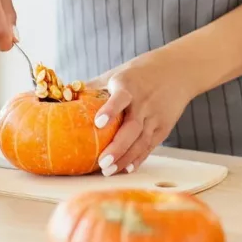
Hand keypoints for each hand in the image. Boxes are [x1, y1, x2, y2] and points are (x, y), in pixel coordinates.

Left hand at [89, 47, 192, 175]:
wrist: (179, 70)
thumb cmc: (141, 72)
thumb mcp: (118, 72)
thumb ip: (94, 87)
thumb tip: (63, 97)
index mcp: (130, 85)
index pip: (121, 98)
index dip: (110, 110)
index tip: (98, 122)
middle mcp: (144, 102)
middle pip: (132, 127)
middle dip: (118, 147)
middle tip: (102, 162)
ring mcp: (156, 116)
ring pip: (142, 140)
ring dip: (126, 157)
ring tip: (109, 171)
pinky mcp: (164, 126)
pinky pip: (150, 145)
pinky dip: (139, 157)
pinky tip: (127, 168)